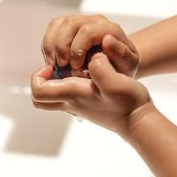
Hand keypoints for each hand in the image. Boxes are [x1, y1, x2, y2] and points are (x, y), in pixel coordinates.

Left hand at [30, 51, 153, 137]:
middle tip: (57, 67)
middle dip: (42, 80)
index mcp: (72, 95)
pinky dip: (69, 83)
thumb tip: (91, 56)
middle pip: (40, 98)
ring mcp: (78, 105)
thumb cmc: (127, 102)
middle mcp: (70, 102)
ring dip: (55, 80)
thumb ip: (100, 66)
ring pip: (52, 96)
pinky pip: (67, 94)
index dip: (40, 75)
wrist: (138, 120)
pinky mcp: (87, 104)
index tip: (57, 64)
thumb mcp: (116, 81)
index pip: (38, 90)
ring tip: (72, 67)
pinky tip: (88, 71)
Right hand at [41, 13, 139, 77]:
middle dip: (61, 47)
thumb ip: (121, 54)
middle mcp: (95, 21)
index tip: (76, 68)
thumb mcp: (127, 65)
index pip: (88, 30)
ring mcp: (80, 21)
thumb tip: (107, 40)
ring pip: (58, 24)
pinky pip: (53, 28)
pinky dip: (48, 45)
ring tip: (55, 65)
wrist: (116, 65)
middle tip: (62, 67)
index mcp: (110, 29)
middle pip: (70, 23)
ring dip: (52, 46)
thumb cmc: (121, 66)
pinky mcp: (69, 26)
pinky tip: (53, 61)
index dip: (77, 49)